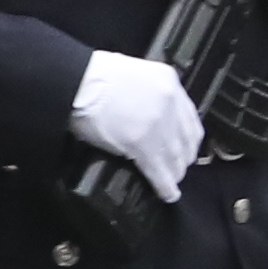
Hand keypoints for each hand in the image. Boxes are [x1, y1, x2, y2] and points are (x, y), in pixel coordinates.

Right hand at [68, 50, 204, 191]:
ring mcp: (158, 124)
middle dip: (183, 157)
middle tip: (179, 167)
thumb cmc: (94, 76)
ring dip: (175, 173)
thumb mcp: (133, 74)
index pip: (189, 117)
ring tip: (172, 182)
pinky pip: (160, 171)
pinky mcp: (143, 144)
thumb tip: (148, 117)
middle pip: (186, 139)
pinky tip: (168, 194)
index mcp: (168, 81)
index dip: (189, 138)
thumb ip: (148, 94)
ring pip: (175, 157)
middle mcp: (170, 102)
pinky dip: (166, 186)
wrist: (78, 81)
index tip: (186, 148)